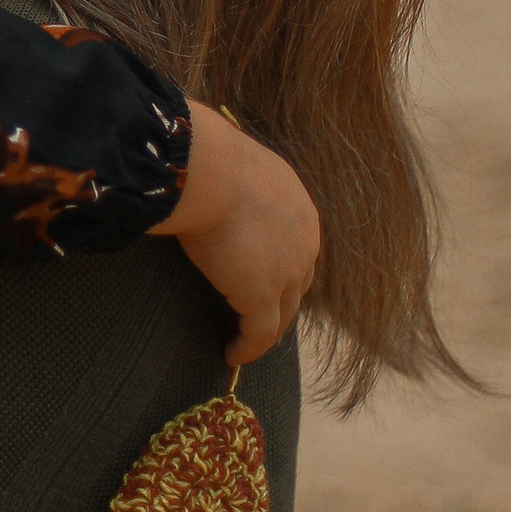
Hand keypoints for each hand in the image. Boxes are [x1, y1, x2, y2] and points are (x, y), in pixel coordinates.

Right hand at [150, 109, 319, 365]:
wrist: (208, 169)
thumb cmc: (209, 156)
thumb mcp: (234, 165)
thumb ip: (233, 181)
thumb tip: (205, 174)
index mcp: (299, 208)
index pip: (298, 247)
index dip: (282, 268)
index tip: (261, 281)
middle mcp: (304, 242)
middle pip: (297, 284)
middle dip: (279, 303)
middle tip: (254, 318)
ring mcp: (287, 272)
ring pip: (282, 314)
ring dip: (264, 330)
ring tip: (242, 341)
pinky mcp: (262, 295)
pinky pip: (260, 334)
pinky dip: (247, 347)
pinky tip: (231, 355)